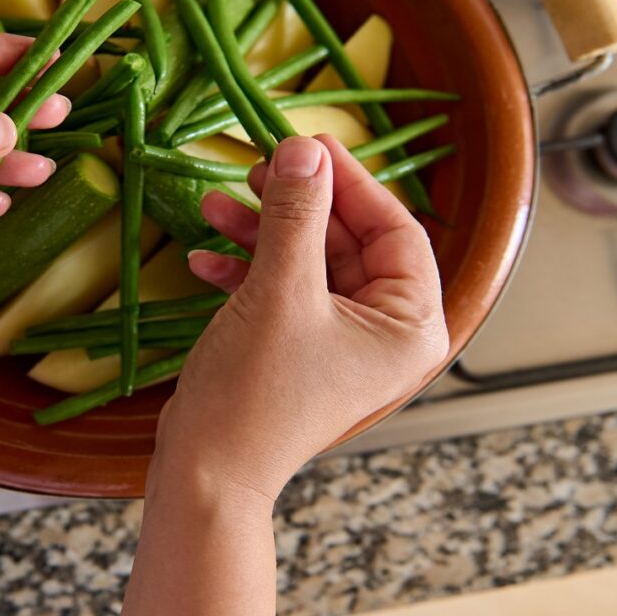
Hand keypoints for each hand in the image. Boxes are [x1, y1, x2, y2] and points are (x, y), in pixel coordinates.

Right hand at [157, 135, 449, 501]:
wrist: (205, 471)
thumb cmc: (256, 392)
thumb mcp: (280, 289)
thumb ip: (296, 212)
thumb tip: (304, 148)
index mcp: (411, 326)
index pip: (397, 229)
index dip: (352, 182)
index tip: (308, 144)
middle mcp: (386, 335)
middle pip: (350, 241)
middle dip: (298, 205)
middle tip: (258, 167)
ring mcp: (341, 343)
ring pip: (310, 262)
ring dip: (263, 231)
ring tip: (217, 205)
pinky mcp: (300, 349)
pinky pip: (285, 290)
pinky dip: (248, 268)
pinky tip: (205, 254)